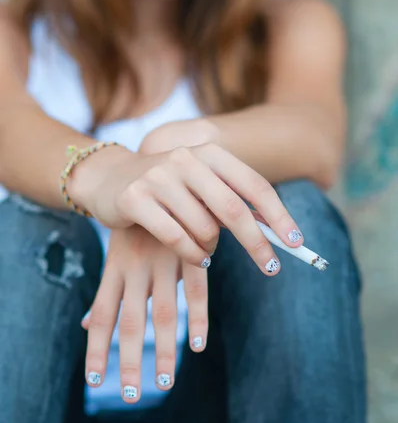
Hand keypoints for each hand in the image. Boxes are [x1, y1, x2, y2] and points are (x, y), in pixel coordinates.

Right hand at [70, 121, 303, 273]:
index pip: (253, 184)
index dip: (278, 214)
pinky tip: (196, 257)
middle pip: (233, 209)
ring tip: (207, 252)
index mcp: (209, 153)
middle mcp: (185, 159)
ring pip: (204, 228)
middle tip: (272, 268)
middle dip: (257, 243)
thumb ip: (230, 201)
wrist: (109, 177)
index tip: (297, 242)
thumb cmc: (166, 188)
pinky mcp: (135, 197)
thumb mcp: (200, 186)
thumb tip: (274, 232)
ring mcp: (158, 176)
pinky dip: (192, 254)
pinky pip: (176, 238)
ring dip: (212, 249)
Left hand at [81, 226, 208, 402]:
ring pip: (163, 314)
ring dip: (165, 350)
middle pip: (131, 323)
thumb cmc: (135, 222)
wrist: (157, 172)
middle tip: (132, 394)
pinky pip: (195, 291)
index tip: (96, 379)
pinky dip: (197, 319)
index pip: (102, 315)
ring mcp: (163, 261)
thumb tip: (83, 325)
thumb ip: (106, 290)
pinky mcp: (190, 252)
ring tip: (165, 382)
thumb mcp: (116, 251)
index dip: (98, 348)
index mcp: (116, 267)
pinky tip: (198, 344)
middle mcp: (136, 268)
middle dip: (130, 360)